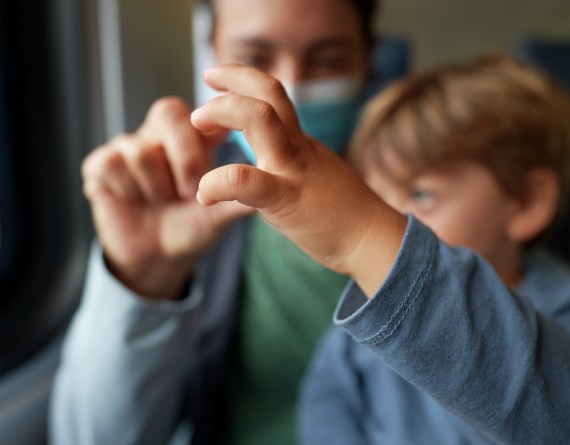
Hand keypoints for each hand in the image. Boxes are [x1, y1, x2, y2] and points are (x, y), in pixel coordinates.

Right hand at [82, 96, 253, 298]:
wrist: (158, 259)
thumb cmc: (192, 228)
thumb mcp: (222, 214)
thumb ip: (244, 197)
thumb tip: (273, 183)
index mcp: (194, 137)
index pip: (202, 107)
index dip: (212, 109)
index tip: (222, 128)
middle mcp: (161, 134)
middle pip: (169, 112)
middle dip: (185, 155)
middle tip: (192, 191)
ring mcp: (129, 146)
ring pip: (142, 149)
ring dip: (158, 186)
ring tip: (164, 202)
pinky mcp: (100, 165)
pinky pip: (114, 164)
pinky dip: (130, 190)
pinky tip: (136, 202)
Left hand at [191, 66, 406, 295]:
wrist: (372, 240)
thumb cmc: (344, 215)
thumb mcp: (317, 174)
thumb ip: (294, 160)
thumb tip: (274, 157)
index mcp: (301, 142)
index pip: (274, 94)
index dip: (244, 79)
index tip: (219, 80)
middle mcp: (297, 147)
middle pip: (269, 91)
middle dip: (232, 80)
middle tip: (206, 84)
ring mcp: (292, 169)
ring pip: (259, 118)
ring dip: (222, 110)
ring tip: (197, 123)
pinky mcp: (286, 199)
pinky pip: (246, 182)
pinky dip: (218, 183)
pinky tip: (204, 195)